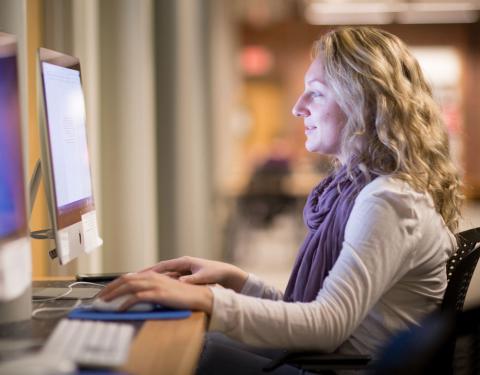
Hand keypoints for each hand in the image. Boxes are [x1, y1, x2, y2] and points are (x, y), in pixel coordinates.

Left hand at [98, 271, 212, 312]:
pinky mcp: (158, 294)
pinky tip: (120, 309)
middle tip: (99, 297)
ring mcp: (155, 285)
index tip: (105, 291)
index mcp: (153, 275)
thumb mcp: (164, 289)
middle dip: (110, 287)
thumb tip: (135, 295)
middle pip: (125, 279)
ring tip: (104, 302)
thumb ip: (151, 289)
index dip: (115, 283)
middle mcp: (152, 277)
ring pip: (128, 286)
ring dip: (114, 294)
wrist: (198, 295)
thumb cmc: (182, 295)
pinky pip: (137, 297)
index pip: (129, 276)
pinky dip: (126, 303)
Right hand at [141, 256, 248, 292]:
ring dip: (152, 279)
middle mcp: (181, 264)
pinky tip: (152, 289)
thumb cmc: (216, 272)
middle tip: (130, 279)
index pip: (163, 266)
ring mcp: (182, 270)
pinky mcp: (184, 276)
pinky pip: (169, 280)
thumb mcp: (204, 276)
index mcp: (184, 262)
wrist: (226, 273)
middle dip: (146, 274)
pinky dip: (161, 283)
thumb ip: (192, 280)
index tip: (137, 274)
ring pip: (163, 275)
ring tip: (137, 284)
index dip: (149, 270)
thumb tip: (180, 281)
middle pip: (160, 270)